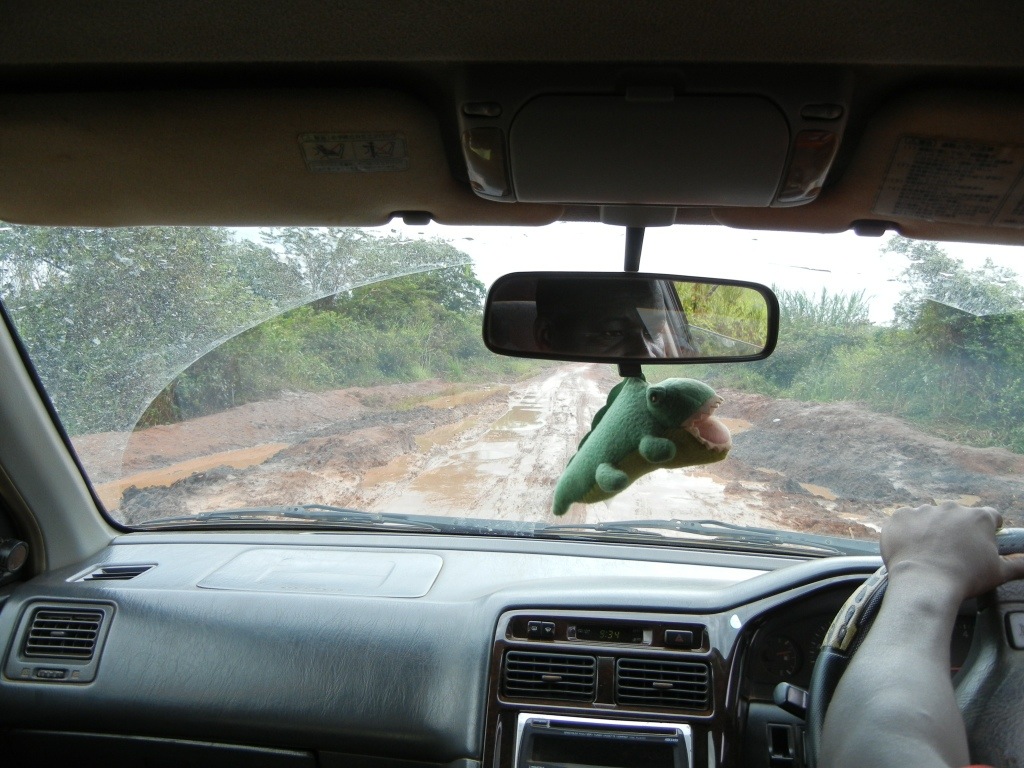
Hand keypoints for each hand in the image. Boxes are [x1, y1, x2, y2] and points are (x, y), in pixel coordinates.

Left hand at [881, 502, 1023, 600]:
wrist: (924, 582)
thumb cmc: (965, 578)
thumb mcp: (999, 573)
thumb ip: (1019, 565)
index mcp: (979, 517)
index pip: (991, 517)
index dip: (989, 530)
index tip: (982, 543)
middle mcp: (951, 508)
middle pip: (957, 516)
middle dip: (956, 530)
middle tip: (952, 553)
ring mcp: (923, 510)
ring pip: (930, 517)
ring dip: (930, 530)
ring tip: (928, 553)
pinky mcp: (899, 516)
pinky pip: (905, 521)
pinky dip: (906, 532)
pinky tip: (909, 549)